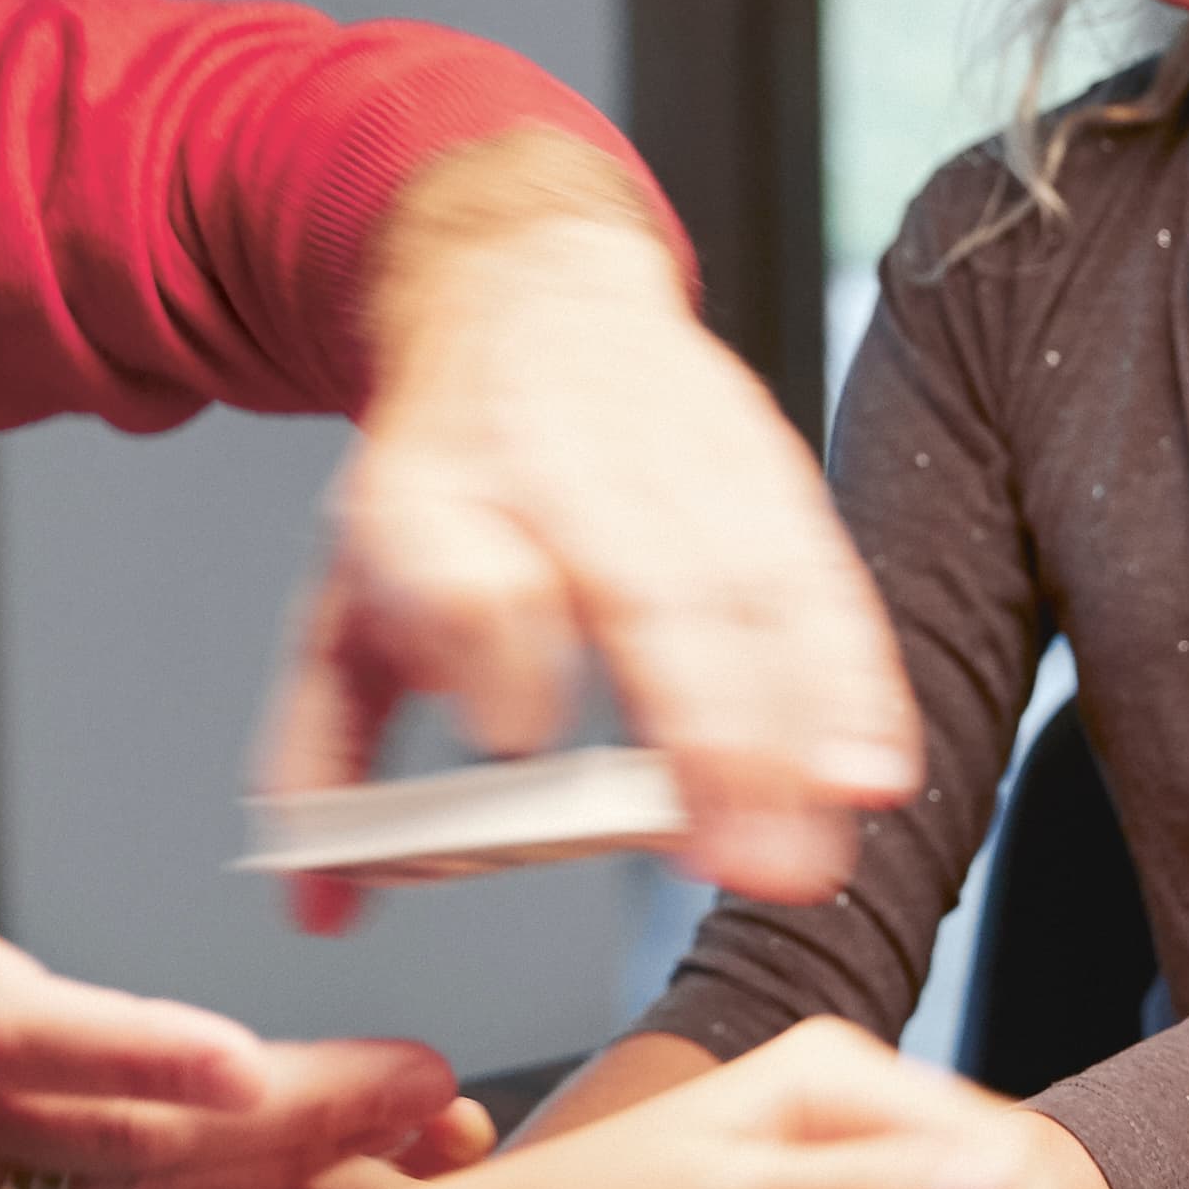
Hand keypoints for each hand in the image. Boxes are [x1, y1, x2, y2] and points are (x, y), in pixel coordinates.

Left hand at [259, 135, 917, 934]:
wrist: (524, 285)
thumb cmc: (448, 472)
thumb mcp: (343, 596)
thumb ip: (323, 761)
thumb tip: (318, 903)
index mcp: (429, 492)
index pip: (461, 561)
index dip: (495, 644)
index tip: (515, 733)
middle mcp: (553, 465)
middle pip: (635, 584)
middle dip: (689, 719)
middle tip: (716, 850)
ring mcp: (669, 454)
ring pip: (745, 586)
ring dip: (790, 725)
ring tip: (804, 843)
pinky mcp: (760, 460)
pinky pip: (817, 572)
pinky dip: (854, 676)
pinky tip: (870, 764)